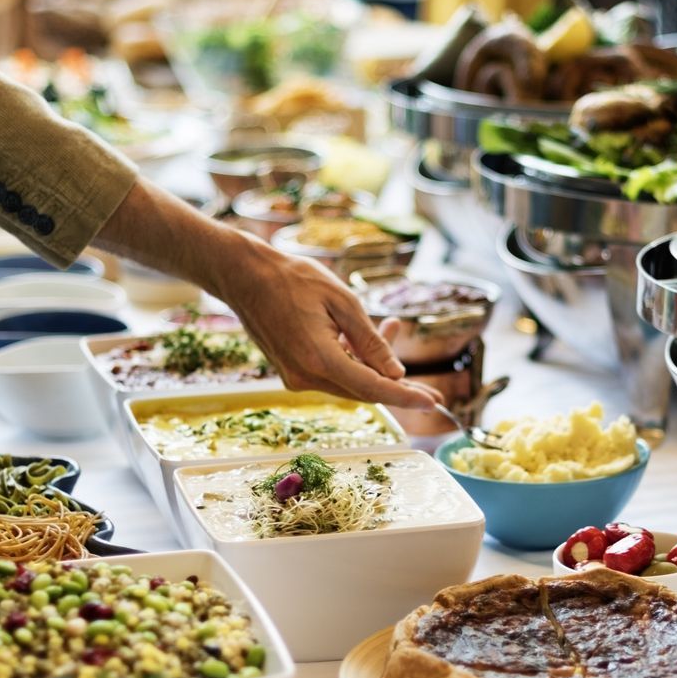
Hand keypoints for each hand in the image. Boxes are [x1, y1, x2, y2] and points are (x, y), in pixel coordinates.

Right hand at [94, 177, 442, 411]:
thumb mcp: (342, 301)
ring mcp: (296, 377)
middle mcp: (305, 377)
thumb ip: (370, 341)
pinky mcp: (292, 371)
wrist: (244, 275)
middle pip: (363, 390)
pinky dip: (354, 360)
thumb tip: (395, 373)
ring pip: (349, 382)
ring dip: (374, 365)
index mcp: (319, 359)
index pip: (372, 388)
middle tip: (431, 390)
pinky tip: (366, 335)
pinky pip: (333, 374)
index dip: (406, 396)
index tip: (433, 402)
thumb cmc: (293, 279)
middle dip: (397, 386)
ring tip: (393, 328)